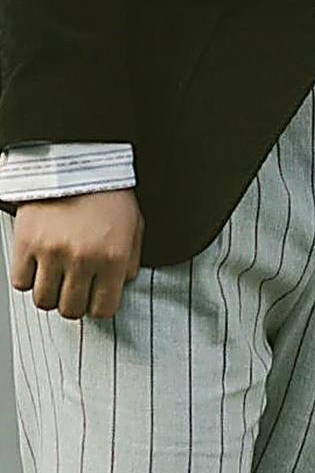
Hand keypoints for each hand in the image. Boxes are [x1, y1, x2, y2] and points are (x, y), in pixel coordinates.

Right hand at [9, 190, 143, 320]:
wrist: (77, 162)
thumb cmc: (108, 192)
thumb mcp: (134, 226)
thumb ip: (130, 260)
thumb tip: (121, 285)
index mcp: (113, 257)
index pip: (103, 309)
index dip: (98, 306)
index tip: (95, 299)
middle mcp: (83, 259)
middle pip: (71, 310)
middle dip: (74, 302)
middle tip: (75, 288)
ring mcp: (52, 253)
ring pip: (44, 301)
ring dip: (50, 292)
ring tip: (57, 277)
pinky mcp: (27, 244)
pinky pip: (21, 283)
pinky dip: (28, 278)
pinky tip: (39, 265)